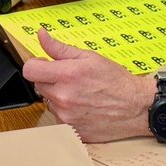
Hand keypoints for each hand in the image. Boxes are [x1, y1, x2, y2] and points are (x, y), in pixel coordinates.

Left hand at [22, 28, 152, 142]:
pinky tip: (82, 106)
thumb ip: (60, 48)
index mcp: (66, 75)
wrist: (136, 107)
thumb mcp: (89, 57)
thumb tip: (41, 36)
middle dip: (49, 79)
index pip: (29, 70)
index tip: (45, 65)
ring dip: (57, 96)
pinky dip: (66, 111)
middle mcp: (63, 97)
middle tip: (68, 78)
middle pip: (38, 85)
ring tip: (79, 93)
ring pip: (48, 102)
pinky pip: (58, 117)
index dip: (36, 65)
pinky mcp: (71, 130)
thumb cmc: (116, 81)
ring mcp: (66, 116)